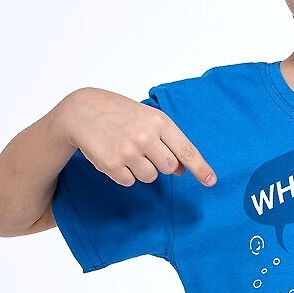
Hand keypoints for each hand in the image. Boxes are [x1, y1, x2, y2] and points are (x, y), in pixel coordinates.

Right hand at [57, 87, 216, 187]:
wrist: (82, 111)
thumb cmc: (119, 113)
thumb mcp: (147, 117)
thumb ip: (167, 140)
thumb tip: (181, 169)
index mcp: (158, 122)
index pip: (186, 150)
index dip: (200, 168)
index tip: (211, 181)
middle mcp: (145, 137)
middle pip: (168, 167)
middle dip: (161, 164)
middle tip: (144, 149)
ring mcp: (128, 151)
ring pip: (150, 177)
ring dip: (141, 169)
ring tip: (126, 150)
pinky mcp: (112, 165)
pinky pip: (129, 181)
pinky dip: (124, 173)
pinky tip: (114, 155)